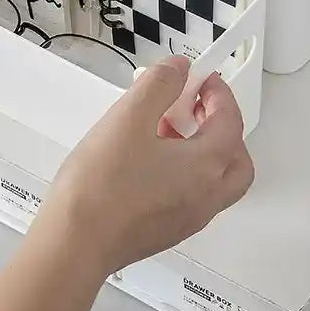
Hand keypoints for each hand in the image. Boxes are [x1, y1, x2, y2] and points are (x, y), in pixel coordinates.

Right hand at [39, 56, 253, 275]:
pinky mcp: (167, 229)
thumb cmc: (102, 184)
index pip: (230, 121)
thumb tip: (179, 68)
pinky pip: (192, 193)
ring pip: (214, 177)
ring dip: (201, 146)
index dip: (217, 92)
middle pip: (235, 157)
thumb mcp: (129, 116)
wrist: (75, 241)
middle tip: (194, 104)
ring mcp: (188, 217)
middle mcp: (206, 196)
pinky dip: (184, 168)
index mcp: (205, 166)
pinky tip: (147, 157)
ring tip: (163, 126)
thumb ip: (159, 84)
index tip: (199, 76)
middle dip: (220, 124)